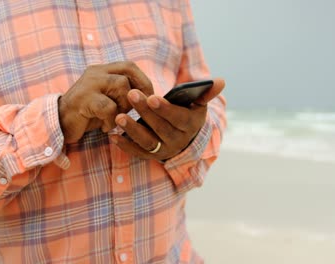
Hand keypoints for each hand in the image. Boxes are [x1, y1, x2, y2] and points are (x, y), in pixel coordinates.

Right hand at [59, 61, 152, 143]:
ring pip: (120, 87)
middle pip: (126, 75)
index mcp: (101, 70)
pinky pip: (108, 107)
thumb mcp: (107, 99)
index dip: (143, 81)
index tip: (148, 98)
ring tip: (116, 119)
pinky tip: (106, 127)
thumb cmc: (87, 114)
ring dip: (123, 107)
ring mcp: (88, 85)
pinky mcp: (83, 100)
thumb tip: (149, 97)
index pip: (129, 66)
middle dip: (135, 95)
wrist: (59, 124)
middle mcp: (95, 73)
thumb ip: (122, 94)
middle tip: (134, 111)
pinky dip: (112, 120)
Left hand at [110, 78, 224, 159]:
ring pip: (148, 142)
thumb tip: (221, 81)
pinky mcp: (151, 156)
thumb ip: (206, 92)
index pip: (178, 118)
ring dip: (132, 130)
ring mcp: (164, 150)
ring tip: (119, 117)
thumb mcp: (198, 104)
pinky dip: (125, 145)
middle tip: (130, 95)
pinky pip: (137, 152)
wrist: (183, 137)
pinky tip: (113, 135)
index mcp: (190, 126)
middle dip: (144, 112)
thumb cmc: (187, 113)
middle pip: (160, 128)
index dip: (165, 109)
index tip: (151, 97)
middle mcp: (178, 141)